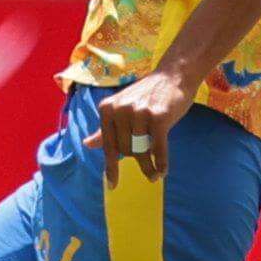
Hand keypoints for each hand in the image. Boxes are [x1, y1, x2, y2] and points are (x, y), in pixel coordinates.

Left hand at [96, 70, 193, 184]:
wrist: (173, 75)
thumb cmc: (147, 94)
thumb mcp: (122, 107)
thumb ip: (106, 127)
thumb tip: (87, 144)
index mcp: (107, 108)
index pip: (108, 144)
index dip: (110, 167)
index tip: (112, 185)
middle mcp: (120, 109)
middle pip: (125, 150)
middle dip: (136, 161)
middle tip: (147, 168)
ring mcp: (139, 113)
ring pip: (141, 151)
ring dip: (149, 167)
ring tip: (154, 175)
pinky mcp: (158, 117)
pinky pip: (158, 149)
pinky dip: (161, 163)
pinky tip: (162, 171)